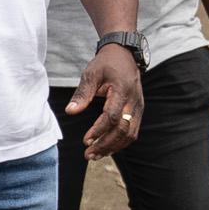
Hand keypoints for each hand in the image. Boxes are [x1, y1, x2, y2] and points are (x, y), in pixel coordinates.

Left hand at [65, 40, 145, 156]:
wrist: (124, 54)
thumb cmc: (106, 64)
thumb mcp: (91, 73)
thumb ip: (82, 94)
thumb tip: (70, 111)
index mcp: (122, 90)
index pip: (112, 116)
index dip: (99, 130)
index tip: (85, 140)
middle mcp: (134, 101)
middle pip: (123, 130)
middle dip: (105, 144)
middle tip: (88, 154)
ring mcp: (138, 107)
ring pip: (130, 134)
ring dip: (113, 147)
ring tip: (96, 155)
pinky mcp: (138, 111)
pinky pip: (132, 131)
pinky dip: (120, 143)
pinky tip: (107, 148)